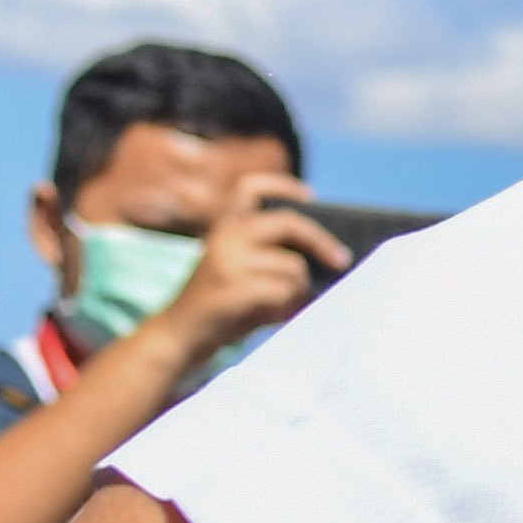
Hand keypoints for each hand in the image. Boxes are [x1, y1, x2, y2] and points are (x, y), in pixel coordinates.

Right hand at [151, 181, 349, 368]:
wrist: (180, 336)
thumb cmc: (221, 306)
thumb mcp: (239, 269)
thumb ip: (270, 255)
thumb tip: (328, 254)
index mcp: (224, 228)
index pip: (250, 189)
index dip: (282, 186)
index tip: (311, 195)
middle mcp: (226, 237)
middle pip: (290, 223)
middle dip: (321, 242)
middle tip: (341, 261)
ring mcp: (229, 260)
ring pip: (295, 267)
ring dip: (297, 292)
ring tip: (276, 307)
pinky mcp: (235, 285)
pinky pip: (286, 291)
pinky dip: (287, 307)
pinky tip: (270, 317)